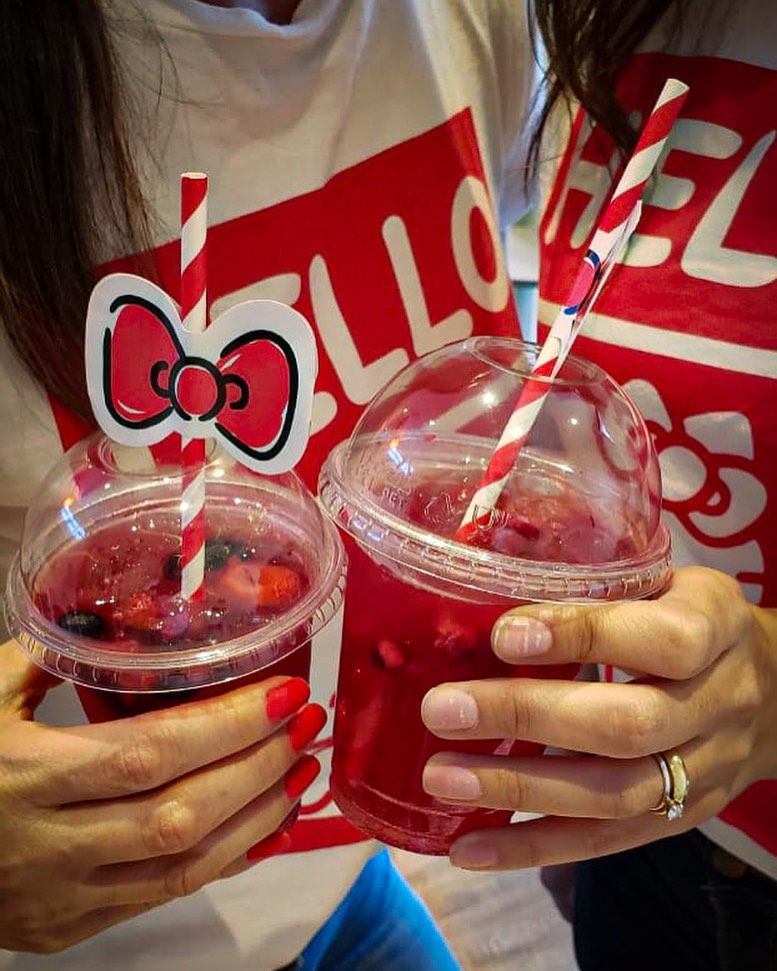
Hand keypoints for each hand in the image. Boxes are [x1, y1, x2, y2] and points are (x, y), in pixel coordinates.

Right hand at [0, 641, 324, 952]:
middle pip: (177, 812)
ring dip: (256, 817)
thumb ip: (41, 660)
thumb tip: (109, 621)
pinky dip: (225, 861)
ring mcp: (64, 894)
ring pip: (181, 865)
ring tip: (301, 772)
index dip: (225, 727)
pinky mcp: (73, 926)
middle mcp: (51, 842)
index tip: (284, 693)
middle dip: (257, 767)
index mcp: (26, 775)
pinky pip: (164, 896)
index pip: (146, 753)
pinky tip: (266, 827)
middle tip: (309, 724)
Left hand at [420, 567, 776, 869]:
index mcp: (715, 628)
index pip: (660, 640)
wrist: (775, 693)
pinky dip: (534, 846)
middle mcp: (717, 704)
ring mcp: (702, 772)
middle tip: (444, 710)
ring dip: (519, 789)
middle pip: (626, 725)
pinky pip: (607, 842)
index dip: (582, 637)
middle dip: (526, 718)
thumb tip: (489, 588)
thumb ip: (602, 588)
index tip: (503, 635)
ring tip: (442, 779)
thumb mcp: (668, 583)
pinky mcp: (680, 819)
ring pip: (613, 794)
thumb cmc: (693, 620)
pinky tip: (469, 847)